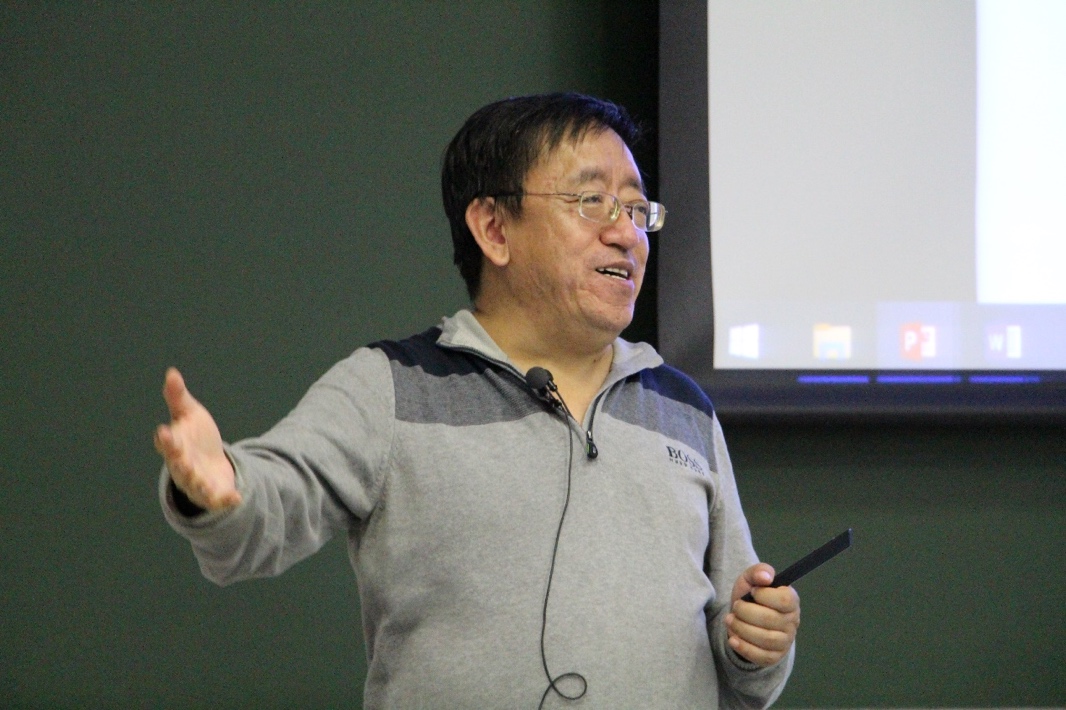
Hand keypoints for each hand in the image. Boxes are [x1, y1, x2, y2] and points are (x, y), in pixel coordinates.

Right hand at [154, 367, 240, 510]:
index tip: (164, 431)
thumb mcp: (189, 414)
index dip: (165, 438)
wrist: (211, 464)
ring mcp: (196, 482)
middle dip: (179, 461)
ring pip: (194, 485)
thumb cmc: (195, 437)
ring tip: (202, 481)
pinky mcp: (212, 494)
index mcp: (175, 446)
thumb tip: (172, 372)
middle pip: (178, 464)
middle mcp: (181, 466)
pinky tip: (236, 498)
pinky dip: (224, 500)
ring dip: (197, 483)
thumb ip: (178, 397)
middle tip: (180, 457)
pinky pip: (217, 500)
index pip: (166, 442)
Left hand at [725, 563, 799, 666]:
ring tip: (730, 620)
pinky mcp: (774, 657)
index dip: (765, 596)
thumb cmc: (751, 596)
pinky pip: (761, 656)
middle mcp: (792, 622)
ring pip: (765, 639)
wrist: (744, 619)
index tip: (752, 592)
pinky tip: (733, 639)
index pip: (784, 600)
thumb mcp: (751, 579)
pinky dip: (744, 648)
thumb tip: (766, 576)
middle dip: (746, 612)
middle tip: (735, 607)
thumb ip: (758, 571)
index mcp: (791, 601)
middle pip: (770, 620)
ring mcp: (785, 641)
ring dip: (742, 629)